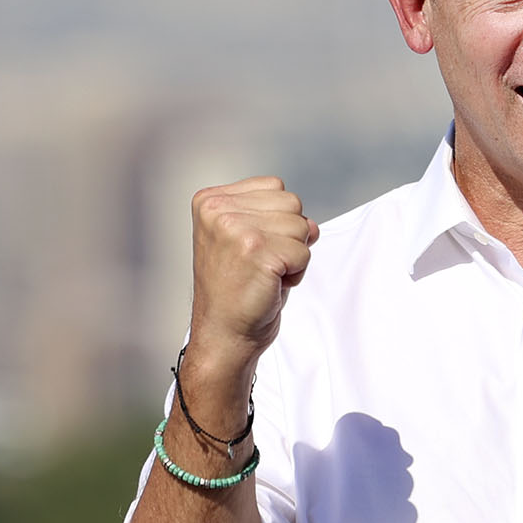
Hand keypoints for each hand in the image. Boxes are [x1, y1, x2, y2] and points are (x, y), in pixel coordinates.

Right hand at [181, 176, 318, 398]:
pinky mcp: (257, 251)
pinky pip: (304, 253)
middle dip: (286, 238)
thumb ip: (277, 218)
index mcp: (210, 200)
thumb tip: (312, 226)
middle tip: (257, 265)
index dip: (275, 222)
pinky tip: (269, 285)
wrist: (223, 335)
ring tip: (262, 275)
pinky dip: (296, 274)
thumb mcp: (248, 240)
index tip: (248, 249)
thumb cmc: (235, 291)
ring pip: (301, 227)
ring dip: (292, 256)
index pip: (275, 188)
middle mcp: (218, 210)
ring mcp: (236, 229)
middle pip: (292, 203)